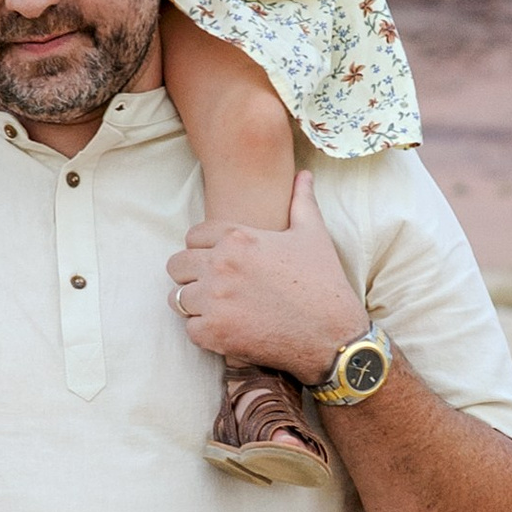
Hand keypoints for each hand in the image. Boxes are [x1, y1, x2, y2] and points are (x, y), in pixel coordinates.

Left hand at [166, 172, 366, 380]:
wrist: (333, 335)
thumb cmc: (324, 283)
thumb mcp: (314, 235)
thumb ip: (301, 202)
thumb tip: (303, 175)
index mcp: (238, 238)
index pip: (193, 236)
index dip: (204, 249)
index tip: (219, 262)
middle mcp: (221, 266)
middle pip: (177, 265)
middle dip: (193, 275)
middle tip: (215, 286)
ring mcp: (215, 301)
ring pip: (178, 298)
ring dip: (195, 304)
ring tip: (218, 308)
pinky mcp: (215, 333)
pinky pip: (190, 329)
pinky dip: (205, 332)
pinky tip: (227, 330)